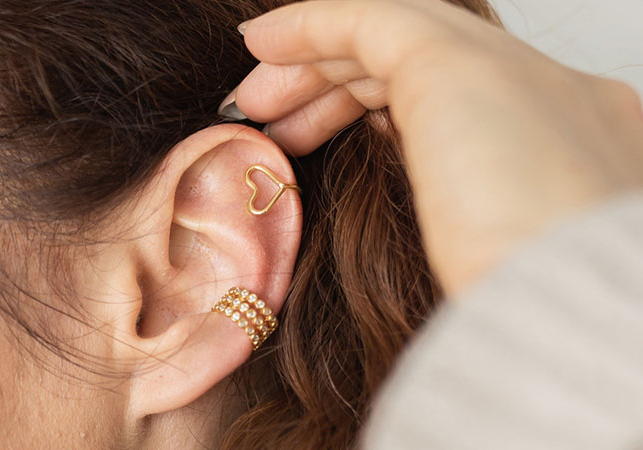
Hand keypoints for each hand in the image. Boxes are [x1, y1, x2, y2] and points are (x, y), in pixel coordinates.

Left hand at [225, 0, 642, 296]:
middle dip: (338, 87)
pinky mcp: (454, 64)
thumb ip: (470, 216)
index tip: (322, 138)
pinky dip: (310, 28)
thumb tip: (435, 211)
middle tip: (278, 123)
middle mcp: (547, 90)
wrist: (567, 313)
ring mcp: (510, 70)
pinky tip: (261, 44)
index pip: (455, 97)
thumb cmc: (528, 313)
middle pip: (419, 62)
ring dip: (316, 67)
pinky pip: (369, 22)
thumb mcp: (500, 259)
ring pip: (394, 39)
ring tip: (255, 105)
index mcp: (568, 137)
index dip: (377, 108)